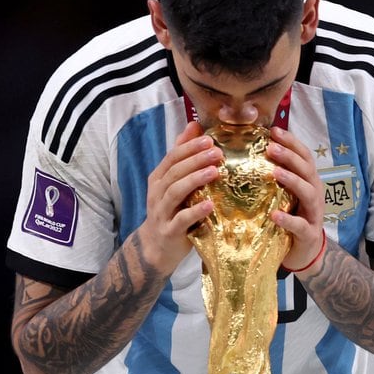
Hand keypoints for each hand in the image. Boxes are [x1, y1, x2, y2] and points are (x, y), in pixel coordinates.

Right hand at [137, 121, 223, 274]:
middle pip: (175, 172)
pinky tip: (210, 205)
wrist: (156, 247)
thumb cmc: (171, 211)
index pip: (172, 157)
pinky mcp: (169, 231)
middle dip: (196, 160)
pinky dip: (195, 212)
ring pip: (175, 192)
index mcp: (159, 178)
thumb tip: (194, 125)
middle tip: (217, 152)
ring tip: (214, 172)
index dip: (190, 147)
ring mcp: (161, 212)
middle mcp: (157, 193)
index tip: (210, 139)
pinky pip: (181, 219)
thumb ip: (182, 156)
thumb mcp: (174, 183)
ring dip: (195, 180)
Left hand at [267, 126, 324, 271]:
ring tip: (275, 173)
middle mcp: (315, 193)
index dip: (291, 142)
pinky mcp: (309, 234)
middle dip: (289, 156)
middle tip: (270, 147)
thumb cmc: (292, 217)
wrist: (305, 252)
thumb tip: (251, 153)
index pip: (304, 156)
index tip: (274, 130)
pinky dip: (288, 219)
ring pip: (308, 192)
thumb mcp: (285, 194)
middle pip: (307, 169)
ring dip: (292, 180)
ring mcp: (314, 213)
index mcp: (309, 181)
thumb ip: (275, 176)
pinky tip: (274, 215)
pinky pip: (300, 225)